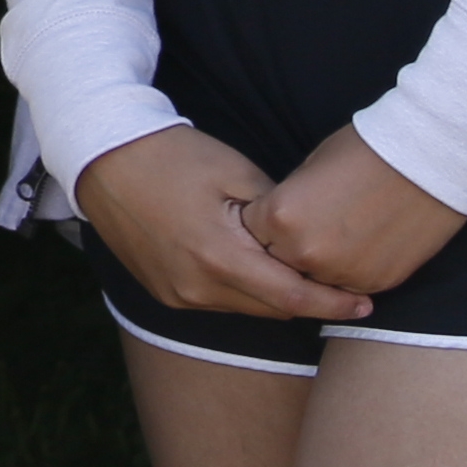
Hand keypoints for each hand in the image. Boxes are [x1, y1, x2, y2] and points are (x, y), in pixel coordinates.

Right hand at [71, 125, 369, 322]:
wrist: (101, 156)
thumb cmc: (171, 155)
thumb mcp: (235, 172)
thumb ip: (279, 215)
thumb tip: (311, 240)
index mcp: (219, 258)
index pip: (292, 298)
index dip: (333, 303)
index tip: (365, 303)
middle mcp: (197, 288)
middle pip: (272, 310)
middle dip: (308, 302)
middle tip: (342, 288)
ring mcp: (177, 295)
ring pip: (245, 308)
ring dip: (273, 296)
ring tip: (298, 275)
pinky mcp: (164, 293)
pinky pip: (217, 301)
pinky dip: (241, 291)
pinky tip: (252, 269)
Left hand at [247, 122, 466, 296]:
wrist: (424, 162)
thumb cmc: (361, 152)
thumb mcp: (306, 171)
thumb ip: (285, 206)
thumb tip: (276, 224)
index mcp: (281, 217)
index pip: (249, 234)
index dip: (259, 225)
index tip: (271, 217)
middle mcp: (307, 253)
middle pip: (276, 265)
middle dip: (281, 251)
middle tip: (302, 230)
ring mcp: (343, 273)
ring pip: (312, 282)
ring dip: (316, 267)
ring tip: (334, 236)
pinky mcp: (376, 283)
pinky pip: (347, 287)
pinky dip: (347, 273)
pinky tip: (358, 246)